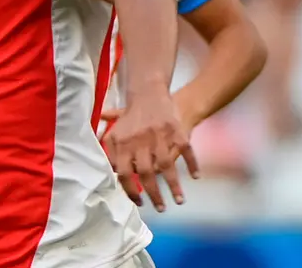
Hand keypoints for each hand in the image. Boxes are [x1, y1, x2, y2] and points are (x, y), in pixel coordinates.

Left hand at [101, 92, 199, 211]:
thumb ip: (109, 148)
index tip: (138, 202)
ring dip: (174, 186)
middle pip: (145, 173)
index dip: (129, 190)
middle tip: (160, 208)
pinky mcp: (177, 132)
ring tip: (179, 201)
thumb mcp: (114, 130)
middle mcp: (140, 141)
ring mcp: (160, 137)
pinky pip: (187, 151)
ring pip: (167, 167)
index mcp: (122, 143)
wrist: (150, 93)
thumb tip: (106, 169)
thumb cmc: (132, 116)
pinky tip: (196, 177)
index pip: (123, 172)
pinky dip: (192, 164)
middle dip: (154, 194)